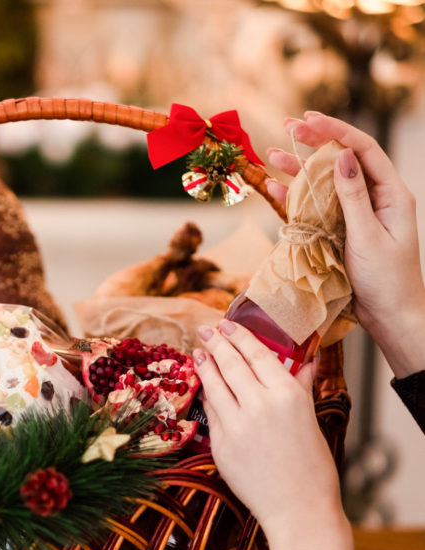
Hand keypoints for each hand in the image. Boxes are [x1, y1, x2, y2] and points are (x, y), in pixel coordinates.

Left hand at [194, 320, 354, 549]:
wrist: (299, 511)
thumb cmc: (312, 466)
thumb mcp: (310, 419)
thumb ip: (299, 386)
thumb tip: (305, 360)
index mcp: (287, 395)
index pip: (258, 354)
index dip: (240, 336)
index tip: (228, 324)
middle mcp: (259, 405)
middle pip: (231, 364)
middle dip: (217, 344)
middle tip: (207, 330)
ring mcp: (236, 425)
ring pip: (214, 386)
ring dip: (205, 366)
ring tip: (199, 352)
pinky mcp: (220, 445)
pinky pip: (211, 413)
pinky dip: (208, 397)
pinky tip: (206, 387)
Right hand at [266, 112, 424, 378]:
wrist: (388, 316)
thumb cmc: (387, 279)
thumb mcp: (369, 236)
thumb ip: (353, 196)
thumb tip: (342, 156)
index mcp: (391, 195)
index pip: (363, 151)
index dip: (336, 131)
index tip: (308, 120)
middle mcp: (372, 199)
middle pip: (341, 161)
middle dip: (315, 142)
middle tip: (287, 126)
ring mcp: (353, 215)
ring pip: (323, 183)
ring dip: (299, 169)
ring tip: (273, 154)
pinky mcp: (337, 231)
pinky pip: (313, 209)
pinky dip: (294, 198)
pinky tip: (274, 188)